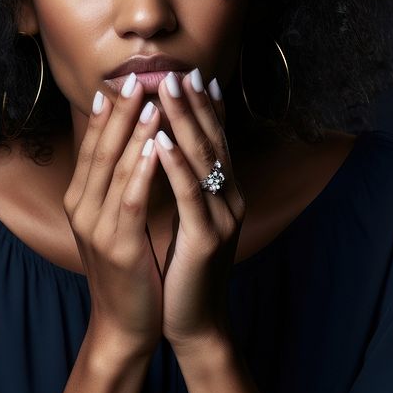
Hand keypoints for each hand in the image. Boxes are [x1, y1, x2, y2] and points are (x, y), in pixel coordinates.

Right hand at [63, 74, 163, 359]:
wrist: (125, 324)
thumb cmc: (129, 271)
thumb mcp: (116, 222)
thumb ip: (117, 186)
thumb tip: (131, 145)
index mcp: (81, 200)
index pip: (94, 145)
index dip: (108, 111)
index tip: (123, 79)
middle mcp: (82, 208)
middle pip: (100, 148)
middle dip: (120, 110)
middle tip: (137, 76)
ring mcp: (96, 227)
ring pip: (114, 168)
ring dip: (134, 131)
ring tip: (152, 99)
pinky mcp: (118, 245)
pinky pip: (130, 199)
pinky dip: (142, 169)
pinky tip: (156, 146)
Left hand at [154, 69, 245, 356]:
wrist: (193, 322)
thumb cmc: (184, 270)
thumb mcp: (189, 221)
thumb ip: (187, 187)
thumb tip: (173, 150)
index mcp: (225, 195)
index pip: (215, 141)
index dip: (205, 107)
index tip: (191, 74)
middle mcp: (230, 200)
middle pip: (213, 141)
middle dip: (194, 104)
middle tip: (179, 69)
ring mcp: (223, 218)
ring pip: (204, 160)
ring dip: (184, 121)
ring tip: (169, 90)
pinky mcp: (208, 240)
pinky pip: (191, 195)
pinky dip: (177, 165)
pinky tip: (162, 142)